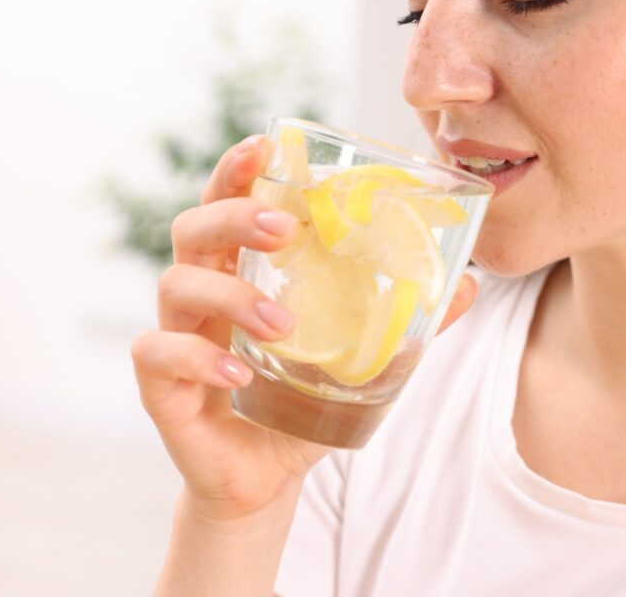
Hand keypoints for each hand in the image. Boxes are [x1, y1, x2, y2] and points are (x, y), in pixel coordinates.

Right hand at [131, 134, 477, 520]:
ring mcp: (177, 335)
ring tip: (283, 325)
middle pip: (193, 229)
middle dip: (234, 215)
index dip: (238, 171)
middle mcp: (203, 294)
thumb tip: (468, 284)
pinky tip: (239, 374)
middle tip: (284, 229)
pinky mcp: (161, 385)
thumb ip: (404, 322)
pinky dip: (197, 358)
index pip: (229, 204)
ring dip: (232, 294)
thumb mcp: (360, 361)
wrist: (266, 478)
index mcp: (243, 272)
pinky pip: (157, 352)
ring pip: (177, 284)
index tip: (265, 147)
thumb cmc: (302, 404)